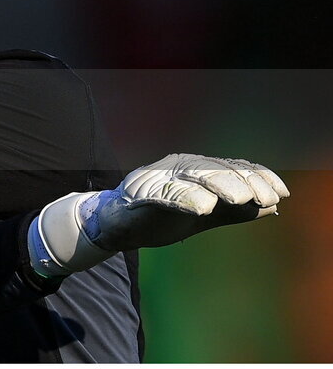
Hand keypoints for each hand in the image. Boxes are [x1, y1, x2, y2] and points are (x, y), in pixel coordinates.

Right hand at [30, 154, 288, 275]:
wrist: (114, 227)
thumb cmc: (157, 218)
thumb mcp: (204, 216)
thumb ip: (234, 211)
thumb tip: (272, 208)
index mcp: (194, 169)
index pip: (231, 167)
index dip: (258, 177)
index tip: (280, 193)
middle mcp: (177, 166)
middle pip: (216, 169)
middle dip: (243, 182)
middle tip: (265, 198)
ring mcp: (157, 178)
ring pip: (193, 176)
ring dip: (220, 185)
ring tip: (241, 199)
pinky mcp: (139, 193)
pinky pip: (165, 194)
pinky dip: (185, 198)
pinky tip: (203, 207)